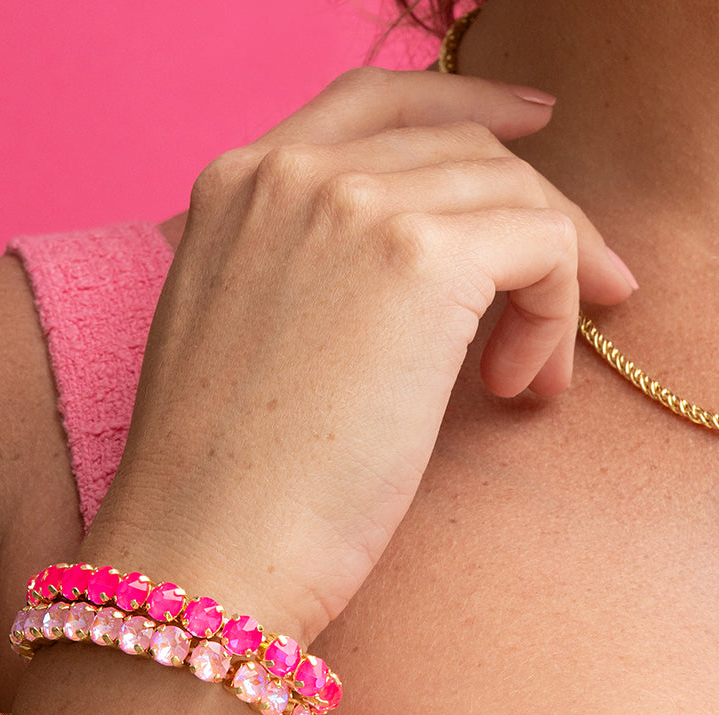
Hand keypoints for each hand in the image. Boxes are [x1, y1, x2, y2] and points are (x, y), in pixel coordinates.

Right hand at [83, 68, 635, 644]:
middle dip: (529, 215)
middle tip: (573, 294)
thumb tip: (417, 265)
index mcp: (235, 188)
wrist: (204, 547)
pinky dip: (554, 313)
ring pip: (512, 193)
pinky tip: (519, 386)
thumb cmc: (219, 478)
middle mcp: (289, 173)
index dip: (463, 109)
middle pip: (460, 147)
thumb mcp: (238, 336)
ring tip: (524, 376)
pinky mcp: (423, 258)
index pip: (375, 103)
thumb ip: (302, 269)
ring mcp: (353, 205)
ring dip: (544, 281)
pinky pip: (545, 242)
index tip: (528, 134)